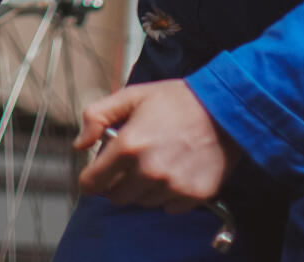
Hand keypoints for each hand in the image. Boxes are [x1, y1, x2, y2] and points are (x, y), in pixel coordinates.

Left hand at [72, 80, 240, 213]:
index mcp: (128, 146)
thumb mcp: (131, 96)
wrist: (224, 108)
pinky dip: (168, 195)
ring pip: (143, 202)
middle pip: (116, 197)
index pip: (92, 183)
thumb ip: (97, 116)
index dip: (92, 178)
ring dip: (144, 189)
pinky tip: (176, 172)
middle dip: (118, 182)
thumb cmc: (175, 100)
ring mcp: (172, 186)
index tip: (98, 173)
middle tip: (132, 163)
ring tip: (158, 163)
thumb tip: (80, 145)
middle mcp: (148, 171)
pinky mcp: (193, 196)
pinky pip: (169, 207)